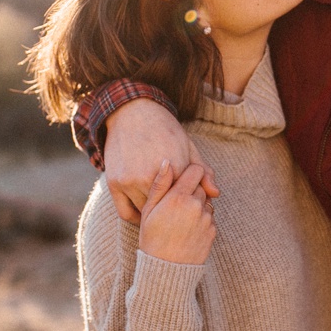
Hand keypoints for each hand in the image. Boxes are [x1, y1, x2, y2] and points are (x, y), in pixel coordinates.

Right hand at [104, 99, 219, 222]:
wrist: (133, 113)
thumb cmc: (165, 129)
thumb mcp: (188, 147)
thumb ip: (203, 171)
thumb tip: (216, 194)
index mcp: (174, 168)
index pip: (187, 198)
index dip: (189, 202)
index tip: (189, 203)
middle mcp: (151, 176)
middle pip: (166, 208)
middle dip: (172, 210)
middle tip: (175, 211)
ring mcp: (130, 181)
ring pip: (146, 212)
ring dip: (154, 215)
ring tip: (161, 212)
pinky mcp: (114, 183)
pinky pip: (125, 212)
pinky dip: (135, 217)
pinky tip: (144, 214)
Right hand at [138, 162, 215, 265]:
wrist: (166, 270)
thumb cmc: (152, 239)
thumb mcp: (149, 211)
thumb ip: (160, 184)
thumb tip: (167, 161)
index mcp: (178, 197)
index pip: (196, 170)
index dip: (190, 172)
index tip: (182, 178)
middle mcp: (196, 205)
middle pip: (201, 186)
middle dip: (192, 190)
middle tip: (176, 203)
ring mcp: (206, 219)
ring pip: (206, 201)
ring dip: (197, 205)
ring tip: (180, 219)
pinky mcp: (213, 231)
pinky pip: (209, 217)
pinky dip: (201, 219)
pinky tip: (187, 229)